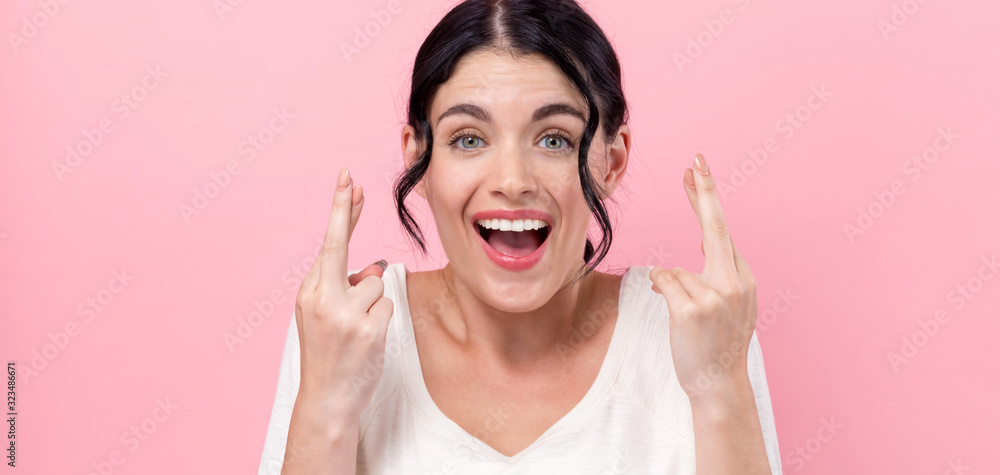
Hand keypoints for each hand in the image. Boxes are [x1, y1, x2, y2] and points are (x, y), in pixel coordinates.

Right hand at [294, 167, 394, 418]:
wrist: (327, 399)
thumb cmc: (329, 355)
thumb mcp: (325, 317)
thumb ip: (344, 287)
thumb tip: (374, 268)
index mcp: (309, 292)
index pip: (328, 243)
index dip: (340, 211)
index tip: (347, 180)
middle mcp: (321, 297)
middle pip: (340, 243)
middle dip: (345, 208)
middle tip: (351, 178)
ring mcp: (343, 313)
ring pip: (375, 283)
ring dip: (374, 303)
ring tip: (357, 332)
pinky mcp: (366, 328)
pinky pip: (387, 306)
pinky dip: (382, 320)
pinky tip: (367, 341)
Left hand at [649, 153, 757, 402]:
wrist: (719, 385)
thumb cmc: (714, 347)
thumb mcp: (722, 308)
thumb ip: (705, 281)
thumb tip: (670, 268)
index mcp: (742, 279)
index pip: (722, 230)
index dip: (707, 199)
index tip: (697, 170)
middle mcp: (734, 282)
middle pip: (714, 228)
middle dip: (704, 193)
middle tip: (694, 161)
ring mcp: (715, 296)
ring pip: (675, 270)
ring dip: (671, 291)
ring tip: (689, 322)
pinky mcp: (692, 310)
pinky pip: (663, 283)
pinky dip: (660, 292)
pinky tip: (676, 316)